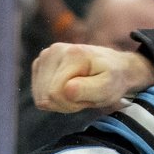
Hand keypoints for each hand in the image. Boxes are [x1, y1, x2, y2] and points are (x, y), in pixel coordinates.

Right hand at [31, 43, 153, 113]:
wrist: (114, 67)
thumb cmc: (113, 79)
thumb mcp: (107, 88)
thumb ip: (88, 89)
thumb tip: (66, 89)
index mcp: (72, 54)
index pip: (55, 93)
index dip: (71, 103)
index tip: (89, 95)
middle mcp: (54, 50)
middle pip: (46, 96)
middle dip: (66, 102)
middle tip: (85, 93)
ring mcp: (45, 56)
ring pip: (41, 96)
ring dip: (61, 100)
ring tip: (79, 89)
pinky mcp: (40, 64)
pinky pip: (38, 94)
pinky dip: (54, 96)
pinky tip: (68, 88)